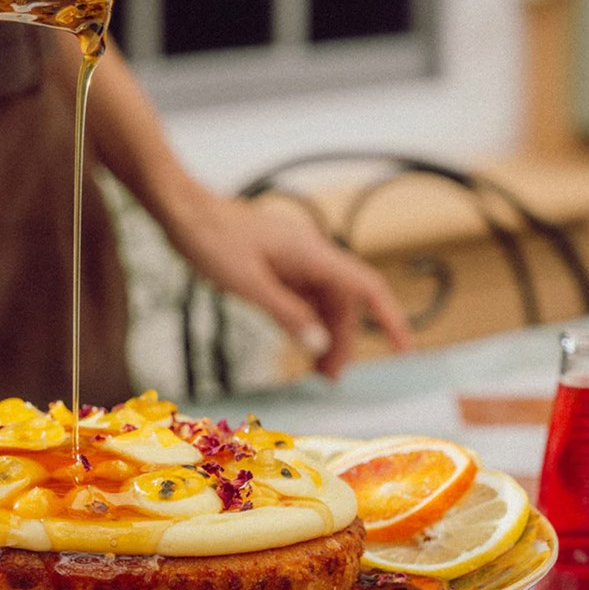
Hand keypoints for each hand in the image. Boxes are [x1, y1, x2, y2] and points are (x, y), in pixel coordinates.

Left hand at [160, 187, 413, 379]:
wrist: (184, 212)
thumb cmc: (211, 239)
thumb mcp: (248, 284)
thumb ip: (286, 315)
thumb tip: (319, 345)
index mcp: (312, 254)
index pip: (366, 287)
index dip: (389, 318)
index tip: (404, 348)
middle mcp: (310, 256)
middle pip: (344, 302)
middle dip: (345, 340)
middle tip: (331, 378)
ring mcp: (294, 261)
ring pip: (324, 303)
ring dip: (326, 335)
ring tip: (319, 371)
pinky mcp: (278, 268)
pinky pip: (304, 299)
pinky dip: (307, 324)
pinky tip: (302, 345)